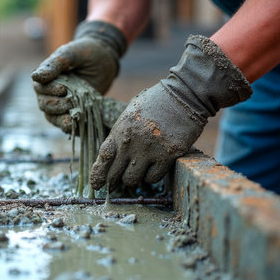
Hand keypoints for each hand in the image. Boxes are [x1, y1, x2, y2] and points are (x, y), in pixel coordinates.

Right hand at [31, 21, 126, 131]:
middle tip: (70, 103)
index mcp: (46, 76)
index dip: (49, 91)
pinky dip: (68, 126)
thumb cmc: (85, 52)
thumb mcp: (70, 54)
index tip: (63, 89)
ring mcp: (60, 103)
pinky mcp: (72, 111)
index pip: (40, 88)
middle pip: (44, 104)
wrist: (105, 59)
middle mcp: (50, 91)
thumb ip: (54, 64)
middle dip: (56, 105)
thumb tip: (34, 76)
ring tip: (72, 119)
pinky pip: (64, 123)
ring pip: (51, 116)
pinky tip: (75, 126)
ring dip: (60, 119)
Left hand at [89, 35, 252, 189]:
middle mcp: (131, 142)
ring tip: (137, 170)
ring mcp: (149, 150)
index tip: (96, 184)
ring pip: (132, 180)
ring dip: (133, 178)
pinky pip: (152, 177)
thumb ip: (118, 134)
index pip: (103, 157)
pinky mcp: (167, 156)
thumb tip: (108, 156)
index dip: (98, 174)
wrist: (183, 95)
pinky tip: (153, 167)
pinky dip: (150, 176)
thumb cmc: (155, 103)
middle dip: (113, 180)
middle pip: (115, 174)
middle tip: (114, 184)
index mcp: (120, 130)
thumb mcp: (129, 113)